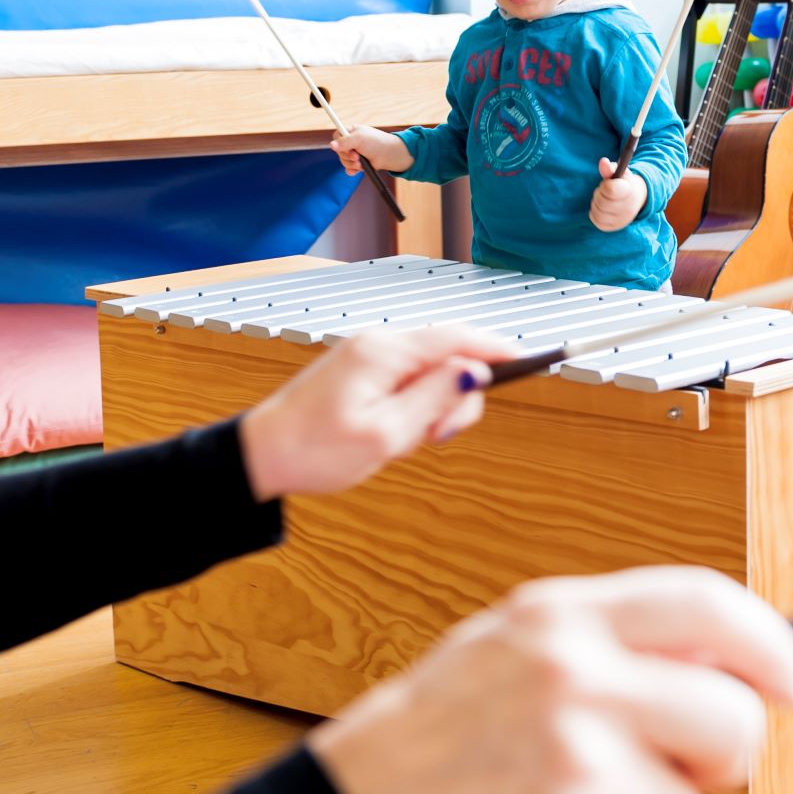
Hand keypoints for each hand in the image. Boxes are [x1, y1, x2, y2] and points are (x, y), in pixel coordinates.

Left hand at [237, 326, 514, 500]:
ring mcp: (370, 354)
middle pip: (449, 355)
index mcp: (384, 353)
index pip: (457, 338)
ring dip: (433, 407)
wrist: (262, 455)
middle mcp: (378, 343)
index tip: (531, 359)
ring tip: (403, 440)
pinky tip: (394, 431)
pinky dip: (415, 405)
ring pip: (431, 370)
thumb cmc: (315, 450)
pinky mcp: (364, 368)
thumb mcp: (384, 435)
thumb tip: (473, 372)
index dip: (497, 348)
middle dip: (456, 397)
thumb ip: (434, 400)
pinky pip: (410, 378)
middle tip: (433, 436)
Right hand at [308, 567, 792, 793]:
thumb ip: (611, 646)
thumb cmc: (434, 743)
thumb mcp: (510, 652)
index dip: (768, 644)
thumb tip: (728, 663)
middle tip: (676, 772)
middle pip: (730, 716)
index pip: (706, 605)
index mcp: (560, 619)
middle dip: (721, 757)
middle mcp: (572, 677)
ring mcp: (573, 757)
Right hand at [330, 126, 409, 174]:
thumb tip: (331, 145)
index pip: (336, 136)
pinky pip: (349, 169)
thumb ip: (344, 142)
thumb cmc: (376, 142)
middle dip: (347, 156)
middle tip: (357, 156)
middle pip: (338, 151)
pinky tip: (356, 170)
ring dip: (351, 164)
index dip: (339, 142)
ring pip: (343, 161)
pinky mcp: (358, 163)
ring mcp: (354, 153)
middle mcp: (351, 142)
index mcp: (350, 132)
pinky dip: (352, 170)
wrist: (390, 155)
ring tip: (361, 163)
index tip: (347, 146)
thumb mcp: (359, 138)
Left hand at [589, 158, 646, 230]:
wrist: (638, 199)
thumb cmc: (625, 183)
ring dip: (596, 203)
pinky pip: (596, 220)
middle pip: (601, 201)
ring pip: (597, 211)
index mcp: (629, 191)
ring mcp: (621, 220)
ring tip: (604, 199)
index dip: (604, 185)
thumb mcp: (620, 173)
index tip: (608, 184)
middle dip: (599, 194)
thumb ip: (609, 168)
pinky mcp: (613, 227)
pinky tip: (603, 207)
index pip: (609, 189)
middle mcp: (627, 208)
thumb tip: (603, 162)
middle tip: (604, 192)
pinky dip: (595, 212)